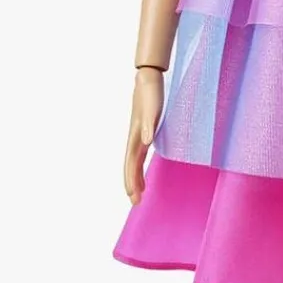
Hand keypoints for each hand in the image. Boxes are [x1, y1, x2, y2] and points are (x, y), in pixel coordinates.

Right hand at [123, 68, 164, 203]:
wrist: (148, 79)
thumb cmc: (150, 94)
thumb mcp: (151, 108)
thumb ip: (149, 124)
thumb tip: (146, 141)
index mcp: (136, 136)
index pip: (131, 163)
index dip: (131, 180)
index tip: (133, 196)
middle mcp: (135, 138)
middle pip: (131, 166)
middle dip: (132, 184)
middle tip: (136, 202)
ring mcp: (139, 136)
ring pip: (134, 162)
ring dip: (135, 177)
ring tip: (139, 193)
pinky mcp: (145, 132)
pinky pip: (140, 155)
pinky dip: (140, 166)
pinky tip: (144, 171)